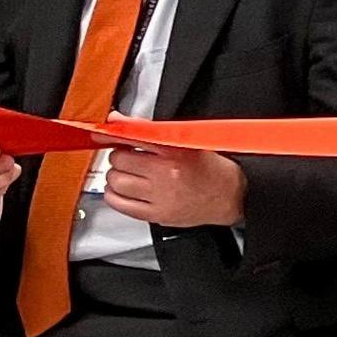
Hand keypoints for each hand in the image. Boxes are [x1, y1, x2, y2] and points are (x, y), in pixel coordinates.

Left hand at [103, 145, 247, 228]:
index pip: (133, 137)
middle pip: (120, 160)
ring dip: (116, 175)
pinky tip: (122, 190)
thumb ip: (153, 132)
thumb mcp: (188, 142)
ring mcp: (161, 196)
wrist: (232, 196)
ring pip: (116, 182)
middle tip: (128, 156)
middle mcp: (166, 173)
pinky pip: (120, 204)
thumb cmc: (211, 169)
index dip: (114, 134)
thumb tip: (119, 122)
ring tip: (127, 174)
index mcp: (175, 151)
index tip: (105, 134)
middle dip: (120, 156)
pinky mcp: (157, 214)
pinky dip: (114, 195)